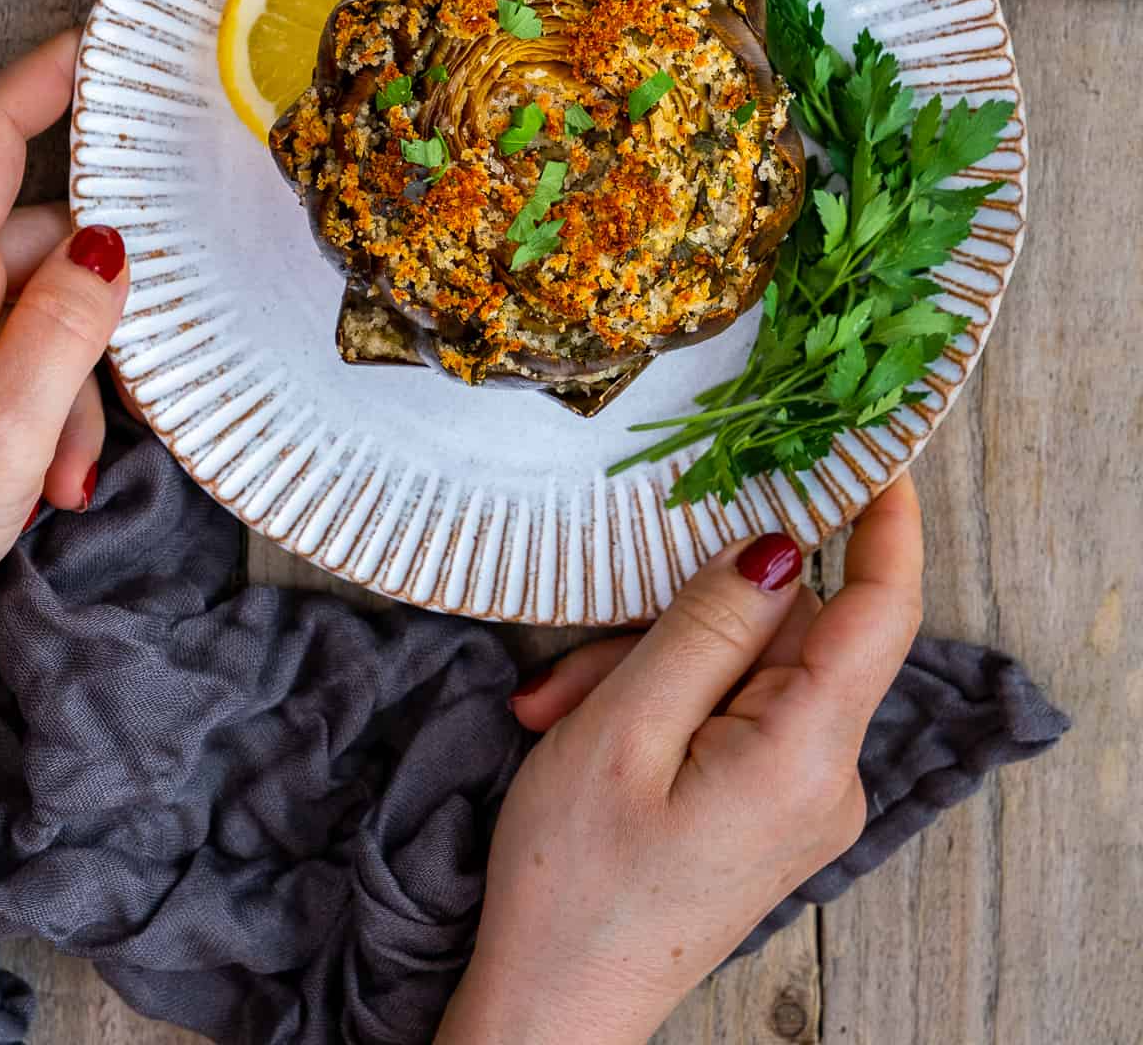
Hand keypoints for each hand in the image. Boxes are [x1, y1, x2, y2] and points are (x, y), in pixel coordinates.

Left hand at [0, 31, 129, 613]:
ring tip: (67, 474)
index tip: (106, 42)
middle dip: (99, 309)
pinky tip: (45, 477)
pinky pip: (5, 354)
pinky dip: (42, 406)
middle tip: (128, 391)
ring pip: (35, 309)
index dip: (48, 76)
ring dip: (73, 380)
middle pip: (40, 240)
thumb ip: (68, 331)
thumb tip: (113, 245)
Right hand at [438, 476, 922, 1044]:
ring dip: (649, 667)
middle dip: (679, 618)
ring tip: (561, 709)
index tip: (873, 448)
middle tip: (577, 659)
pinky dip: (659, 703)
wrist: (550, 1015)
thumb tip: (778, 545)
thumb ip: (706, 627)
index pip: (881, 610)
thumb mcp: (624, 730)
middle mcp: (825, 776)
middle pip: (783, 634)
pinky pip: (730, 713)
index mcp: (805, 754)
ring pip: (743, 668)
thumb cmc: (574, 884)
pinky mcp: (765, 807)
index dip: (886, 520)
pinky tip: (585, 727)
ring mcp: (798, 797)